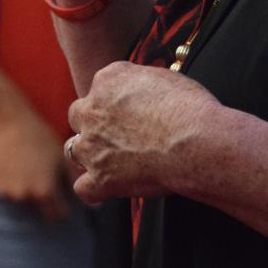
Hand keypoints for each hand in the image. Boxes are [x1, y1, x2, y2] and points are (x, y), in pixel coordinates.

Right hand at [0, 102, 71, 221]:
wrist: (7, 120)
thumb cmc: (38, 136)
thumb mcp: (62, 156)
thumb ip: (75, 182)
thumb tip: (95, 205)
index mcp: (44, 191)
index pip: (56, 215)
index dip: (61, 205)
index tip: (60, 193)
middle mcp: (24, 196)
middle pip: (38, 209)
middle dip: (43, 198)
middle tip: (42, 175)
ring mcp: (7, 192)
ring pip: (22, 201)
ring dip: (26, 191)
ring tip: (27, 168)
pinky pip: (7, 193)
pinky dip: (12, 185)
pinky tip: (14, 166)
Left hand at [64, 61, 219, 204]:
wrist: (194, 142)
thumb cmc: (189, 109)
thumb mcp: (164, 77)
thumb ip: (143, 81)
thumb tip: (145, 88)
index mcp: (108, 80)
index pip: (100, 89)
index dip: (113, 102)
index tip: (130, 111)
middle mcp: (92, 110)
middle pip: (78, 115)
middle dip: (93, 125)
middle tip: (119, 134)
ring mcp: (92, 146)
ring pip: (74, 149)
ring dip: (89, 154)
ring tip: (113, 161)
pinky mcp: (100, 178)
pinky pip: (83, 188)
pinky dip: (93, 190)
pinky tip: (107, 189)